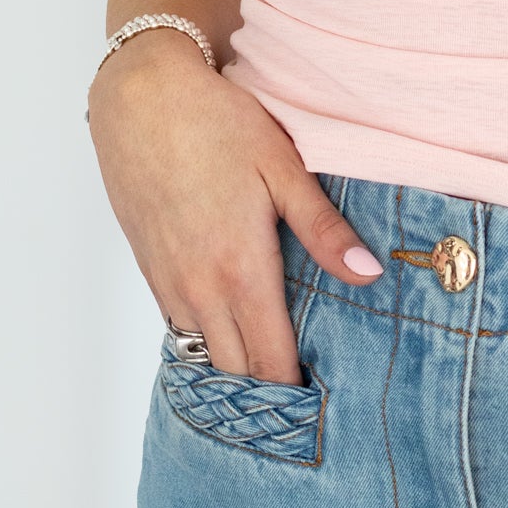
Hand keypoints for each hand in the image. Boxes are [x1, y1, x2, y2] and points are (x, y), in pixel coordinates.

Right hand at [87, 29, 381, 377]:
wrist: (140, 97)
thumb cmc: (216, 123)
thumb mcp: (282, 167)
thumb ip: (323, 229)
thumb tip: (368, 273)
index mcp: (241, 268)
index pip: (270, 360)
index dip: (295, 392)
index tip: (322, 410)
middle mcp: (200, 287)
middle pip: (236, 370)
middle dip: (267, 395)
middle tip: (302, 409)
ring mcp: (169, 281)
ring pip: (203, 354)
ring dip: (233, 372)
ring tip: (269, 385)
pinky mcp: (149, 268)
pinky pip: (179, 327)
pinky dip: (206, 342)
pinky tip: (230, 339)